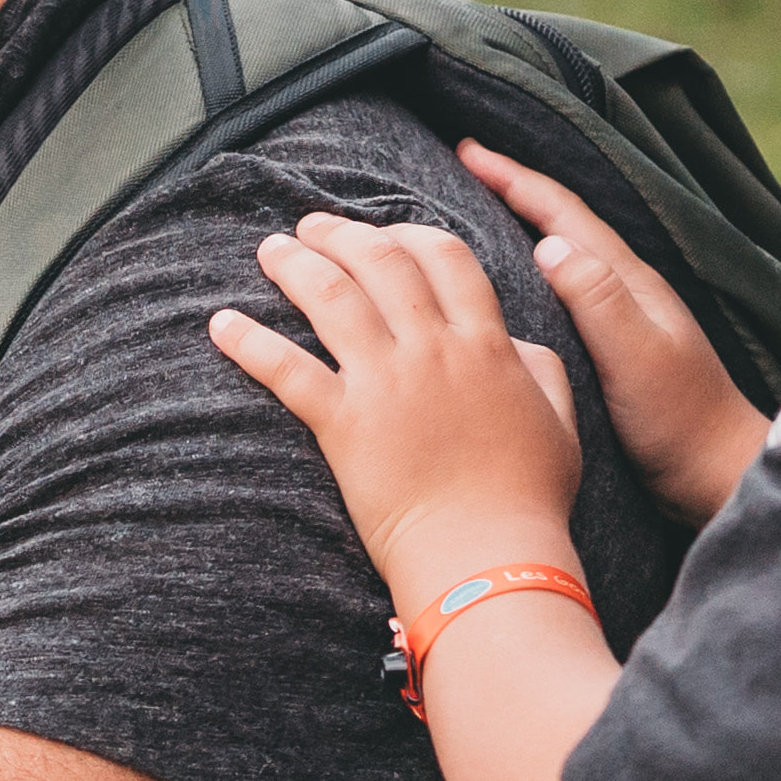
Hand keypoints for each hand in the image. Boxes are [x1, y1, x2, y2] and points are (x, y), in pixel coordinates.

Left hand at [211, 213, 585, 597]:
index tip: (385, 230)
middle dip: (341, 234)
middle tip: (312, 227)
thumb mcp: (559, 423)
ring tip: (270, 250)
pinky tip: (221, 324)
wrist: (486, 554)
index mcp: (486, 345)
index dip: (410, 233)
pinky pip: (286, 369)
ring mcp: (386, 383)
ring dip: (295, 266)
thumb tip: (517, 344)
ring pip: (331, 298)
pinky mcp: (343, 423)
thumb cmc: (527, 500)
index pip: (445, 258)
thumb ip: (541, 370)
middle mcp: (434, 350)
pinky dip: (248, 342)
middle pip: (381, 262)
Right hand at [454, 142, 770, 521]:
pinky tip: (513, 279)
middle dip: (514, 186)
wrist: (715, 471)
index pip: (564, 213)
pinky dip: (532, 265)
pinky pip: (563, 287)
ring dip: (522, 220)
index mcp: (628, 281)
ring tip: (478, 206)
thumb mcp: (637, 357)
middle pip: (563, 220)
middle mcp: (625, 287)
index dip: (516, 179)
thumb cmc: (678, 421)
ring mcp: (622, 314)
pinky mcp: (614, 344)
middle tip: (464, 161)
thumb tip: (550, 245)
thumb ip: (598, 300)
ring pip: (563, 249)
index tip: (469, 151)